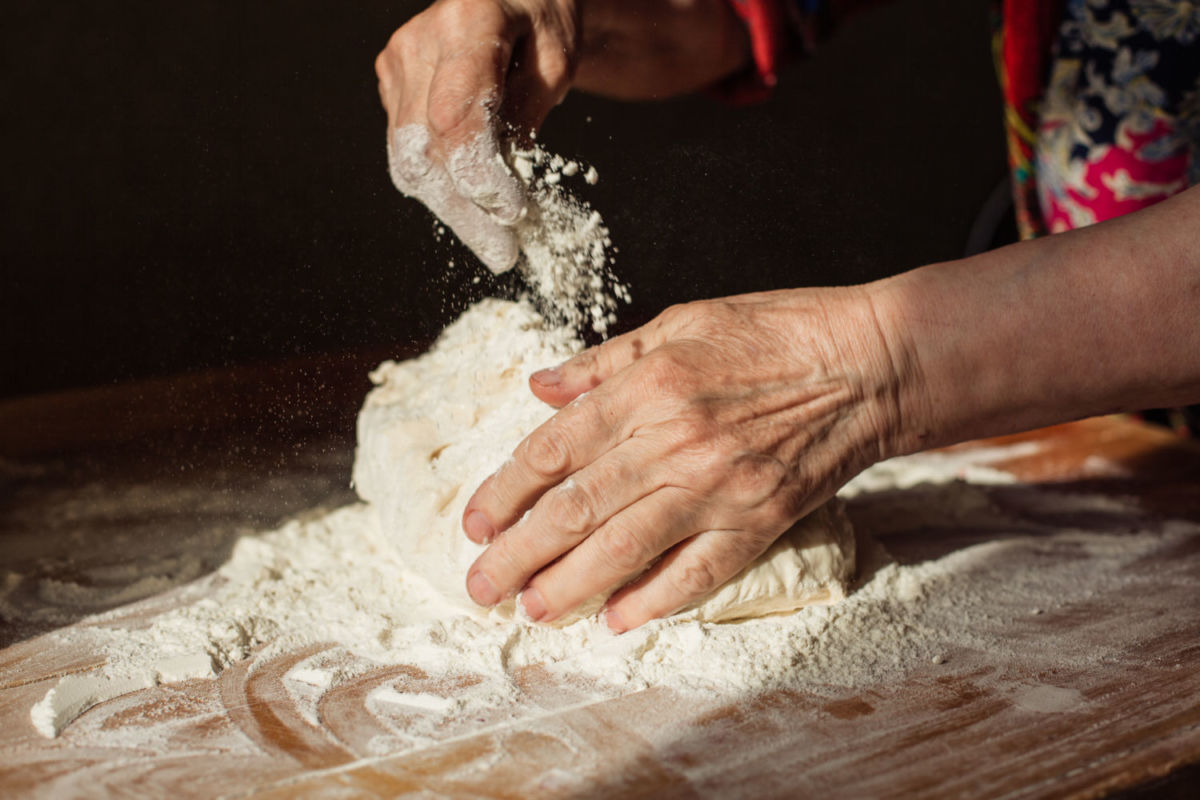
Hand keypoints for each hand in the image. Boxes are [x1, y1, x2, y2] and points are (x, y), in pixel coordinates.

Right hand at [376, 0, 580, 272]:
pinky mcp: (393, 85)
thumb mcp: (558, 61)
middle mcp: (418, 44)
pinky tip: (473, 205)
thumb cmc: (544, 19)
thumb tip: (500, 186)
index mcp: (466, 23)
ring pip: (409, 162)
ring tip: (492, 241)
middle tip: (503, 252)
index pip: (455, 119)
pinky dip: (441, 187)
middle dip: (465, 212)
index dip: (480, 177)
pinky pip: (408, 152)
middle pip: (424, 152)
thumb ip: (527, 117)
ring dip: (452, 210)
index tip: (513, 212)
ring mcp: (397, 64)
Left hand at [459, 288, 908, 630]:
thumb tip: (540, 386)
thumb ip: (604, 361)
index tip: (477, 523)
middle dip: (519, 555)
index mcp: (647, 387)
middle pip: (576, 509)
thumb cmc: (776, 332)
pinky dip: (655, 600)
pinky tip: (616, 620)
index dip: (506, 491)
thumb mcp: (680, 323)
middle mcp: (674, 442)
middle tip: (481, 587)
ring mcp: (718, 488)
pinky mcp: (759, 521)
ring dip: (569, 586)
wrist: (870, 362)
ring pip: (624, 549)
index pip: (553, 450)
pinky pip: (698, 572)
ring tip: (531, 610)